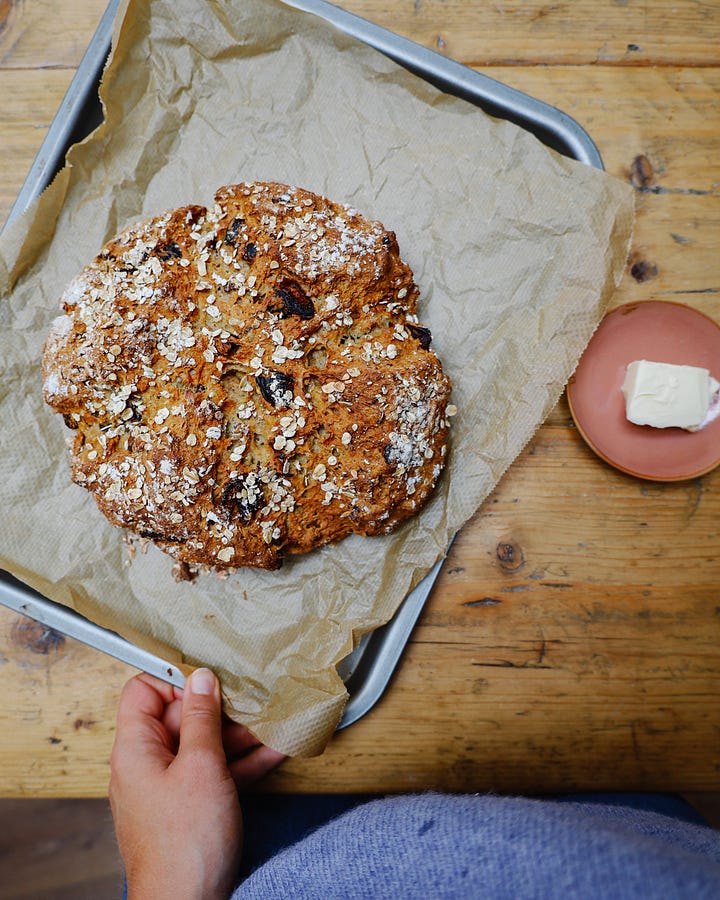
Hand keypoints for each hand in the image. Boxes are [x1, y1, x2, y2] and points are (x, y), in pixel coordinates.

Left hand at [109, 669, 284, 899]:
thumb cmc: (185, 844)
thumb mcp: (201, 766)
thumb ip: (201, 718)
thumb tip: (201, 678)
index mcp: (136, 749)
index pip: (143, 691)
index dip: (174, 678)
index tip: (210, 677)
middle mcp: (147, 765)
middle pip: (179, 717)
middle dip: (218, 707)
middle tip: (250, 698)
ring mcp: (169, 787)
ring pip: (202, 745)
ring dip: (237, 734)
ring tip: (271, 721)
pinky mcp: (190, 808)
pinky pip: (215, 773)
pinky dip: (241, 763)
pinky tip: (274, 751)